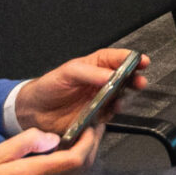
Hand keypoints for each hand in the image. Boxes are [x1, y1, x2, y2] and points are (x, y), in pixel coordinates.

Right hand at [0, 128, 97, 174]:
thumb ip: (25, 143)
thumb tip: (53, 138)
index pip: (75, 160)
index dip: (88, 142)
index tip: (90, 127)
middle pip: (81, 171)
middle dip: (91, 149)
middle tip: (92, 131)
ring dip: (82, 162)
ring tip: (79, 144)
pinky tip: (61, 164)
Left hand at [13, 48, 146, 135]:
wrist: (33, 112)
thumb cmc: (48, 87)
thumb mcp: (67, 73)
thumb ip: (89, 73)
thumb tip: (110, 75)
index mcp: (95, 65)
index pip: (118, 58)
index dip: (132, 59)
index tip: (142, 61)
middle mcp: (101, 81)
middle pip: (125, 77)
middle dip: (135, 78)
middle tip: (139, 81)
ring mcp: (100, 99)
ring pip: (121, 95)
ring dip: (126, 96)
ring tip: (121, 98)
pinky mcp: (97, 115)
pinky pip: (111, 113)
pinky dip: (114, 111)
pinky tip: (111, 109)